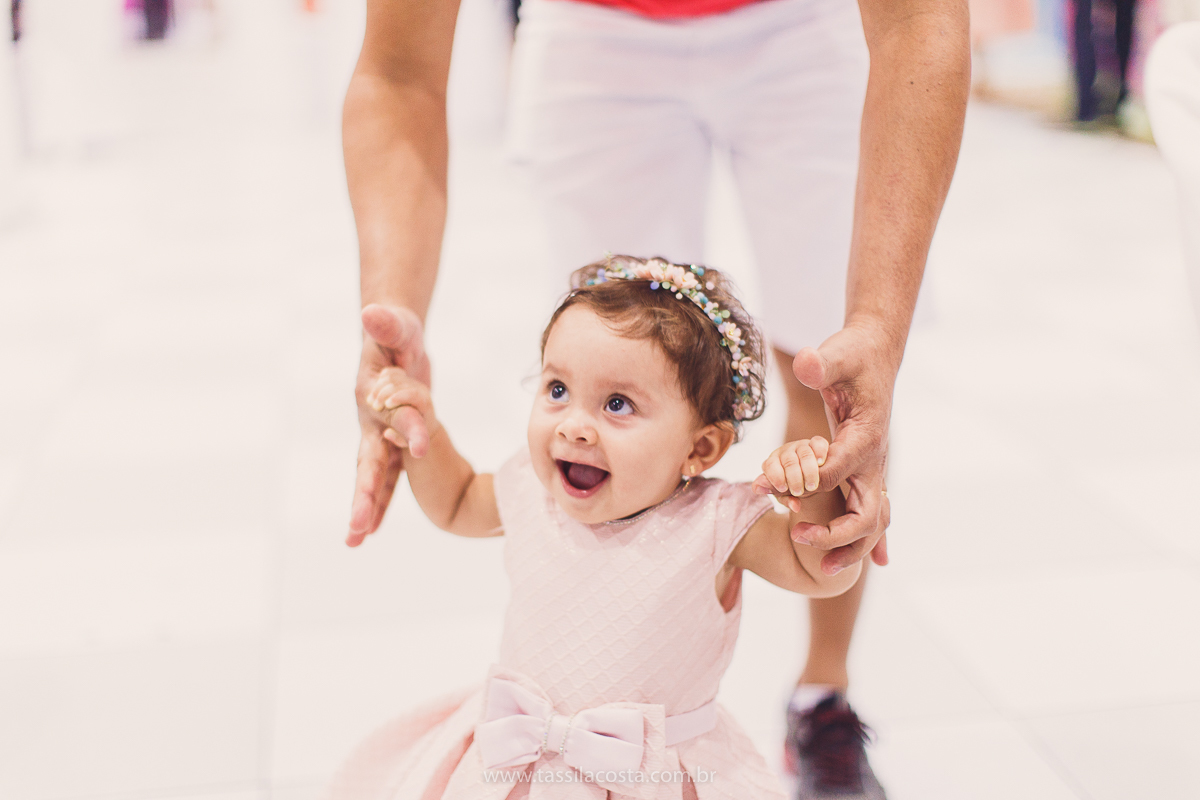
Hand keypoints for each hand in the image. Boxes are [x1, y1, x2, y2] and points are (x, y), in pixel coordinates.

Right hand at [348, 304, 431, 547]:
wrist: (390, 339)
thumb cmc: (397, 332)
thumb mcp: (398, 326)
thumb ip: (387, 324)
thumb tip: (371, 312)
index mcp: (374, 393)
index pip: (393, 415)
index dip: (408, 428)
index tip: (423, 445)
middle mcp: (370, 420)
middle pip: (367, 462)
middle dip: (363, 495)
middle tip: (356, 528)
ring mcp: (376, 434)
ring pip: (371, 476)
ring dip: (365, 508)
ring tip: (355, 541)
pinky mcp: (388, 442)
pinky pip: (383, 475)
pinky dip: (378, 501)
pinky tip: (369, 530)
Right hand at [365, 367, 438, 451]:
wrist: (422, 423)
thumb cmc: (414, 435)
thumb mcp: (408, 441)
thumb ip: (398, 438)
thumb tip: (387, 433)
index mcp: (424, 403)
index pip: (413, 394)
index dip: (399, 397)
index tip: (387, 405)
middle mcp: (420, 390)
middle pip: (399, 383)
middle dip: (384, 393)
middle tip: (374, 406)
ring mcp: (412, 382)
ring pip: (392, 376)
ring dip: (378, 387)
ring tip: (371, 401)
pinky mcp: (404, 378)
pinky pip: (390, 373)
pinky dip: (379, 381)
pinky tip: (374, 393)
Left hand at [756, 436, 830, 513]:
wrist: (817, 480)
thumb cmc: (797, 487)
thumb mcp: (787, 495)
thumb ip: (778, 494)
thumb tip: (758, 488)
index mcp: (774, 463)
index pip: (770, 465)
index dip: (775, 477)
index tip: (783, 488)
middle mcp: (786, 452)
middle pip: (788, 461)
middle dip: (794, 478)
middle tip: (798, 491)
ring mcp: (801, 446)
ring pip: (804, 453)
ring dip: (809, 470)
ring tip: (811, 486)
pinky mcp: (816, 443)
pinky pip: (817, 443)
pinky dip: (820, 452)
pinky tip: (820, 463)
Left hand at [788, 323, 896, 571]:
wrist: (874, 357)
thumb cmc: (852, 356)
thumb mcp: (835, 353)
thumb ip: (821, 362)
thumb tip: (806, 362)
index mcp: (865, 437)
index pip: (835, 472)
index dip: (800, 482)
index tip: (762, 484)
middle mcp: (874, 460)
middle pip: (867, 513)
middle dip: (836, 536)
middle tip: (796, 539)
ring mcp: (873, 469)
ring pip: (872, 521)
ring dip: (850, 548)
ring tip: (820, 570)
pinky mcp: (866, 471)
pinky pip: (874, 512)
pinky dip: (873, 540)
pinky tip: (876, 563)